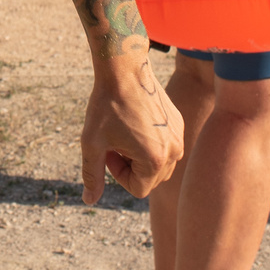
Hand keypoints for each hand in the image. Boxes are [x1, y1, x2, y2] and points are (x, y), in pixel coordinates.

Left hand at [80, 46, 184, 201]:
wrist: (124, 69)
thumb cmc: (106, 105)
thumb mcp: (92, 144)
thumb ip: (92, 175)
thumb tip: (89, 200)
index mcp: (155, 161)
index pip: (137, 189)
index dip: (117, 174)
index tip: (108, 150)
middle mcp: (174, 151)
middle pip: (150, 179)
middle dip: (130, 166)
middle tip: (115, 140)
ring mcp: (179, 137)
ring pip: (158, 164)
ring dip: (140, 156)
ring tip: (125, 132)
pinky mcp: (179, 124)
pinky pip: (165, 146)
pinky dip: (149, 142)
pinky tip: (135, 121)